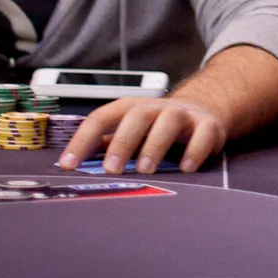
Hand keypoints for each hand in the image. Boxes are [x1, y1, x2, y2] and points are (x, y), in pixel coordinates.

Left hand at [56, 96, 227, 173]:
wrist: (204, 110)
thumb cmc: (158, 126)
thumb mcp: (130, 131)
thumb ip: (105, 144)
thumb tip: (73, 162)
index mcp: (131, 108)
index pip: (101, 118)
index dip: (82, 141)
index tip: (68, 165)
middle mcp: (156, 107)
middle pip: (137, 116)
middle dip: (123, 142)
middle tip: (111, 168)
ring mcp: (184, 114)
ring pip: (170, 121)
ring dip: (156, 144)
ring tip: (146, 169)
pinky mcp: (209, 125)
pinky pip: (203, 134)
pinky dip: (195, 150)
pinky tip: (186, 168)